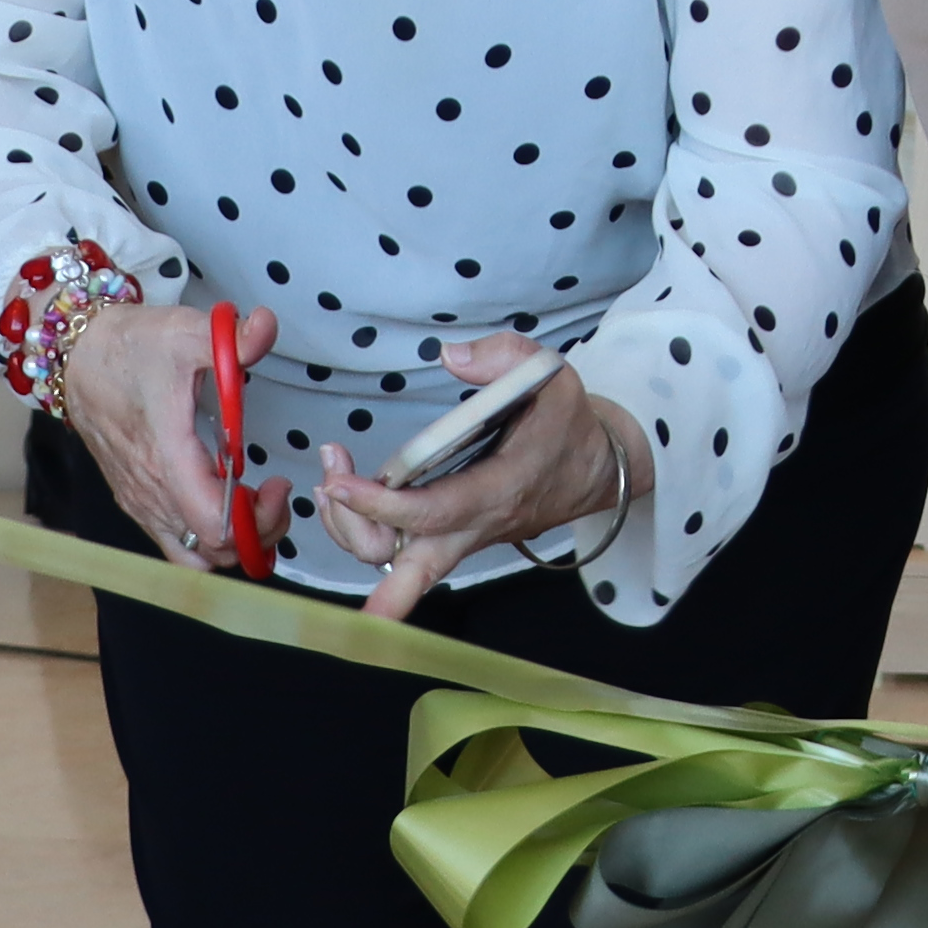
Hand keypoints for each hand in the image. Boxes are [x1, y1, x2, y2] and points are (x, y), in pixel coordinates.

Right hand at [54, 290, 283, 570]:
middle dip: (256, 533)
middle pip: (213, 552)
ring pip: (195, 557)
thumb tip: (264, 325)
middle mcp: (150, 492)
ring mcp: (141, 502)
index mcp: (166, 458)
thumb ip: (230, 337)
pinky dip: (206, 541)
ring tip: (252, 503)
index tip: (275, 483)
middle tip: (272, 493)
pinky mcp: (136, 502)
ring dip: (234, 541)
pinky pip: (175, 546)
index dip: (257, 519)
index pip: (213, 526)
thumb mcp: (185, 331)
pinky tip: (223, 506)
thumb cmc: (132, 347)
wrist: (78, 356)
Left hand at [326, 332, 646, 619]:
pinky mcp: (452, 537)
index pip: (432, 513)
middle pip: (406, 570)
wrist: (597, 471)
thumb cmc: (569, 424)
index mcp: (501, 490)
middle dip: (356, 534)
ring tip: (333, 480)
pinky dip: (365, 531)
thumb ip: (504, 356)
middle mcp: (476, 527)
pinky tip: (348, 496)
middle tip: (331, 485)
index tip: (340, 480)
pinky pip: (400, 554)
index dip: (380, 503)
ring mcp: (462, 538)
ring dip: (352, 531)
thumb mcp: (551, 375)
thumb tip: (450, 357)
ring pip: (395, 568)